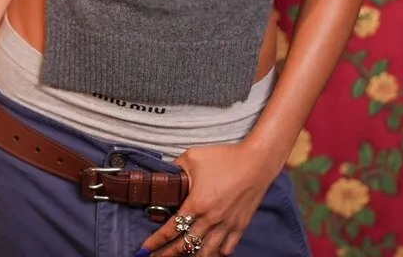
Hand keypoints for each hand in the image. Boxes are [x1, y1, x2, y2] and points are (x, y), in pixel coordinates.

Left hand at [134, 142, 275, 256]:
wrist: (257, 162)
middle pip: (184, 246)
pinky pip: (225, 250)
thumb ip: (176, 168)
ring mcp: (226, 226)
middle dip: (167, 255)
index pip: (171, 229)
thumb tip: (165, 175)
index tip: (145, 248)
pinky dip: (215, 254)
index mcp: (197, 203)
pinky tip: (208, 253)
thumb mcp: (194, 156)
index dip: (156, 241)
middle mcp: (211, 219)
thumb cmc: (226, 157)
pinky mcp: (239, 227)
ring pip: (205, 253)